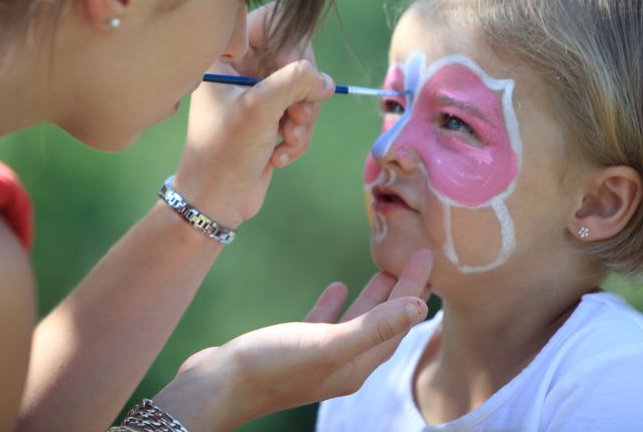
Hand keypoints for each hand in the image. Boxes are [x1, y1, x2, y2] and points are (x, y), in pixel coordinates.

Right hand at [152, 250, 433, 430]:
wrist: (216, 386)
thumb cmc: (271, 366)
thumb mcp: (327, 344)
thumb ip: (373, 326)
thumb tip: (419, 306)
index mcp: (355, 366)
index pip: (397, 324)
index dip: (413, 290)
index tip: (426, 256)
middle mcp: (341, 365)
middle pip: (381, 323)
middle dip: (400, 292)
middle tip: (414, 256)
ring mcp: (315, 357)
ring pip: (355, 322)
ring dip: (372, 297)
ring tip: (384, 268)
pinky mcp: (291, 348)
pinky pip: (323, 324)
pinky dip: (334, 304)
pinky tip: (336, 285)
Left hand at [174, 4, 333, 226]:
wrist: (215, 202)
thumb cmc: (224, 151)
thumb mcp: (260, 108)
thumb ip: (295, 81)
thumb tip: (325, 80)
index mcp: (226, 57)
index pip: (270, 21)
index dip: (291, 40)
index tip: (295, 68)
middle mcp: (241, 72)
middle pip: (294, 56)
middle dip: (302, 89)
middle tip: (300, 112)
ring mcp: (257, 97)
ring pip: (302, 90)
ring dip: (303, 118)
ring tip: (290, 138)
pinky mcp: (270, 121)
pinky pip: (300, 116)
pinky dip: (297, 136)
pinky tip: (280, 155)